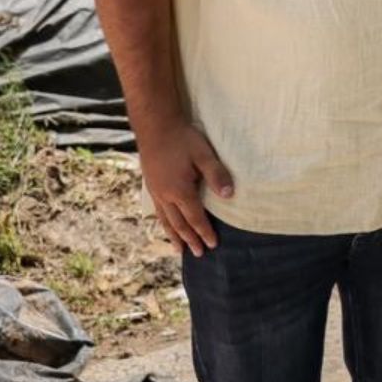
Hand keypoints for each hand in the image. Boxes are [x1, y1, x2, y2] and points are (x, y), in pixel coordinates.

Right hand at [138, 120, 233, 255]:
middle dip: (190, 239)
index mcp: (180, 191)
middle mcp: (165, 196)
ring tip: (179, 250)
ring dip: (174, 236)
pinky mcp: (151, 186)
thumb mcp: (204, 155)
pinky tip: (166, 225)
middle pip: (179, 224)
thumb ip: (217, 175)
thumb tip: (230, 195)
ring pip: (165, 220)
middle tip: (198, 254)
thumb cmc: (183, 139)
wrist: (155, 127)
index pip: (195, 218)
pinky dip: (163, 223)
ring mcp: (156, 192)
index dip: (205, 232)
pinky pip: (158, 211)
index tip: (213, 245)